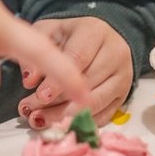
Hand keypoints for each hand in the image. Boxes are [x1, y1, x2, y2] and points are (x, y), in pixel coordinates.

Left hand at [18, 17, 132, 129]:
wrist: (101, 39)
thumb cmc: (71, 36)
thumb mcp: (50, 31)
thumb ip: (38, 51)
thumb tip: (30, 81)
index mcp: (95, 31)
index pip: (78, 58)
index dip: (58, 80)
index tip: (40, 96)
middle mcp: (115, 53)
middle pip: (87, 84)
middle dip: (56, 102)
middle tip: (31, 112)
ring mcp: (123, 77)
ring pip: (96, 103)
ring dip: (66, 116)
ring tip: (39, 120)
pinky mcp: (124, 96)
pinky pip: (104, 115)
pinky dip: (80, 123)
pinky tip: (60, 125)